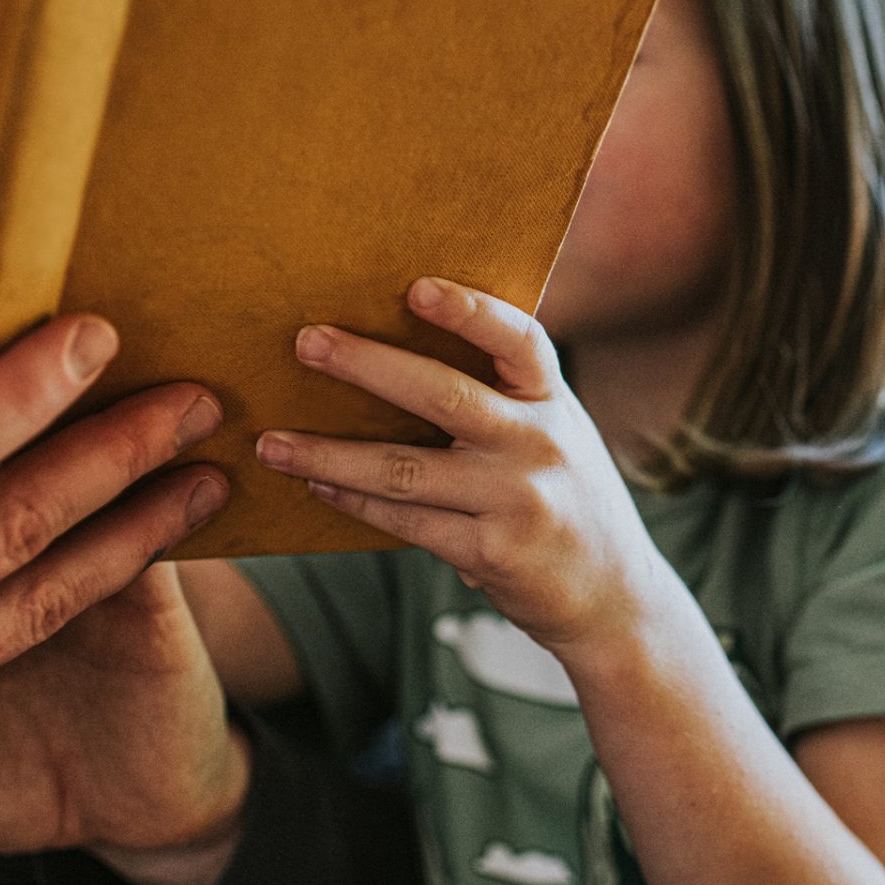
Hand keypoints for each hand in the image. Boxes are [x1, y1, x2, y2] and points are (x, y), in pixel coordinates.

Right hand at [0, 295, 227, 884]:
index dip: (23, 394)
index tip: (96, 335)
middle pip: (16, 529)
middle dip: (119, 456)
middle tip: (200, 397)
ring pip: (36, 604)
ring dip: (135, 537)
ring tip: (208, 478)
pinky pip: (0, 654)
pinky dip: (72, 598)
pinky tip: (124, 551)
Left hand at [253, 276, 680, 655]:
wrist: (613, 598)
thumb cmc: (564, 499)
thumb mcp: (555, 435)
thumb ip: (504, 398)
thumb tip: (400, 350)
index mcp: (555, 401)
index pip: (518, 341)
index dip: (470, 310)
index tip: (415, 286)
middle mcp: (540, 444)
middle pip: (445, 396)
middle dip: (368, 366)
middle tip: (307, 342)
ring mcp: (517, 501)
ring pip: (405, 468)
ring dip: (329, 453)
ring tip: (271, 442)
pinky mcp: (493, 554)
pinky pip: (407, 520)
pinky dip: (355, 501)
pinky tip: (317, 485)